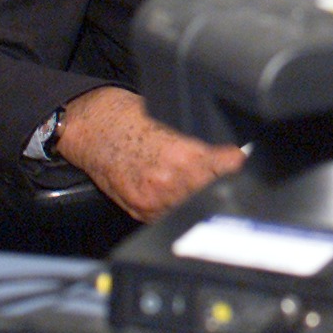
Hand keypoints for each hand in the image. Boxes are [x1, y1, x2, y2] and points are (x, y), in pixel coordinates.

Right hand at [51, 87, 242, 221]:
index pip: (229, 166)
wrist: (91, 129)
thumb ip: (199, 139)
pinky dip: (180, 206)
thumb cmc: (126, 117)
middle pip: (215, 189)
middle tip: (225, 171)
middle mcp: (169, 181)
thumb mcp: (171, 116)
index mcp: (182, 153)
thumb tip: (227, 149)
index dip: (237, 161)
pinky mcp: (141, 211)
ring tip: (203, 181)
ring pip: (195, 206)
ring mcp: (154, 200)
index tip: (241, 159)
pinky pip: (172, 215)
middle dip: (222, 179)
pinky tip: (180, 192)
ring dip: (203, 195)